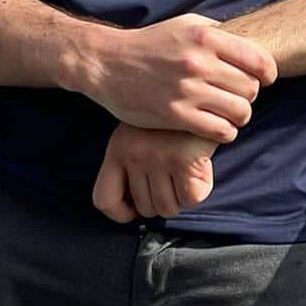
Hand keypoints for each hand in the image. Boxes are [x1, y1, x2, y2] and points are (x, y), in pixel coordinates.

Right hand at [72, 13, 276, 144]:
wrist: (108, 63)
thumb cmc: (150, 43)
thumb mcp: (184, 24)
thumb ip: (217, 32)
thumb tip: (250, 43)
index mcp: (205, 37)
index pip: (258, 60)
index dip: (268, 73)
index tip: (264, 79)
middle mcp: (199, 62)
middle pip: (251, 89)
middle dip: (249, 96)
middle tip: (237, 97)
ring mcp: (188, 90)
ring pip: (240, 112)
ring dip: (239, 116)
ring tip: (228, 114)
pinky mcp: (176, 115)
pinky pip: (220, 131)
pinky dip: (224, 132)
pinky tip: (216, 126)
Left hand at [92, 121, 220, 222]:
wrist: (201, 92)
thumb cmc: (170, 120)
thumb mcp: (138, 134)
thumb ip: (130, 165)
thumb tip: (135, 208)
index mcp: (117, 148)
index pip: (104, 200)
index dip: (121, 213)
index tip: (135, 209)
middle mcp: (135, 154)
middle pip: (145, 208)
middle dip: (160, 201)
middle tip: (172, 180)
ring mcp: (160, 157)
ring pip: (168, 208)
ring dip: (179, 198)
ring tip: (184, 174)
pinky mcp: (186, 159)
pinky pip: (190, 199)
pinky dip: (197, 192)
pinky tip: (199, 171)